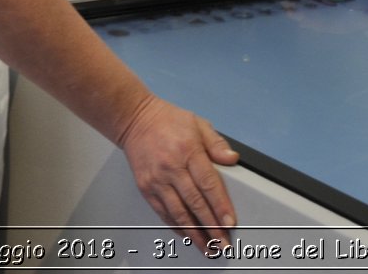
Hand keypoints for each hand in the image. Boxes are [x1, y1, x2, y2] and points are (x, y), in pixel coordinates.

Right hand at [115, 95, 237, 251]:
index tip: (229, 223)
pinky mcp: (146, 188)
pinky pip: (163, 212)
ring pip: (179, 213)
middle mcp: (172, 168)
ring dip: (195, 233)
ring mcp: (157, 180)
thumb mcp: (198, 123)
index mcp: (188, 151)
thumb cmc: (168, 121)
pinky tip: (188, 236)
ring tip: (207, 247)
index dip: (220, 206)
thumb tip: (232, 158)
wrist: (135, 120)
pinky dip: (177, 227)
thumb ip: (216, 143)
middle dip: (211, 226)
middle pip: (195, 203)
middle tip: (223, 243)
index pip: (208, 184)